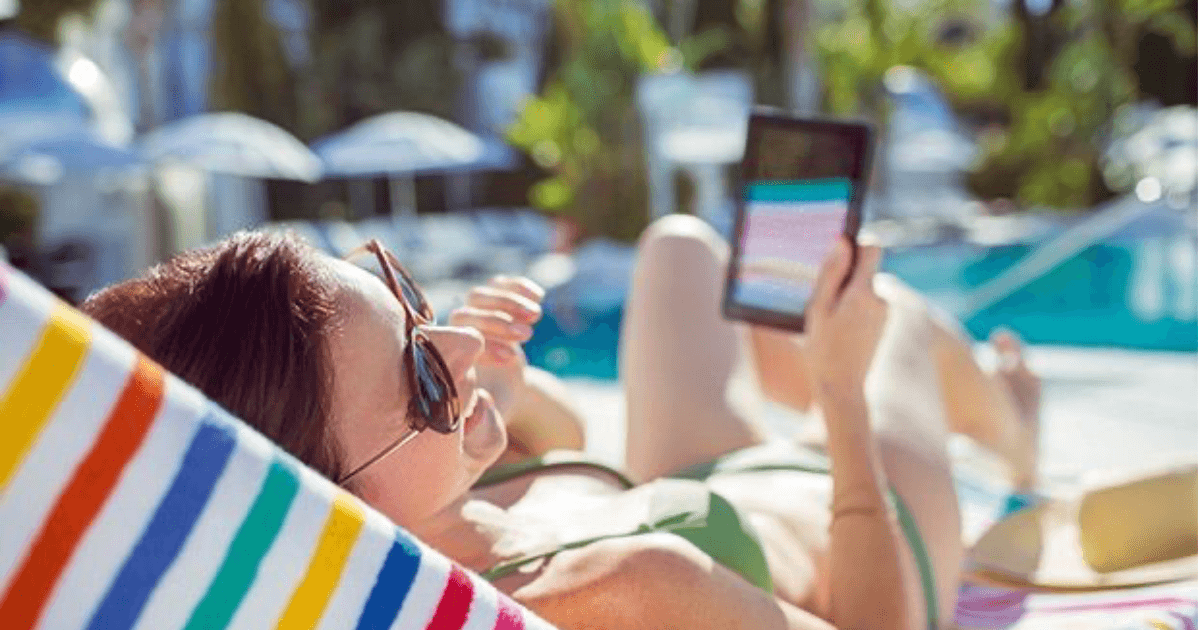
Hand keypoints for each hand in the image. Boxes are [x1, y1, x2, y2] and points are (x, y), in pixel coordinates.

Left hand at [447, 276, 544, 417]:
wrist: (505, 391)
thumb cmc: (496, 405)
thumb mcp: (491, 419)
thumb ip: (484, 420)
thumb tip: (483, 403)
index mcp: (451, 357)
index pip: (460, 340)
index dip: (487, 344)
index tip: (511, 359)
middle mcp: (456, 333)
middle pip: (467, 312)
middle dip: (497, 322)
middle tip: (526, 337)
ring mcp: (473, 314)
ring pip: (481, 295)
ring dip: (509, 302)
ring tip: (536, 317)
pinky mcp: (492, 303)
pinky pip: (498, 284)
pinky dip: (518, 286)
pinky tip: (539, 296)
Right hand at [804, 240, 886, 396]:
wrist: (842, 387)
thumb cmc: (823, 349)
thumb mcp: (818, 308)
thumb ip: (831, 273)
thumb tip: (843, 241)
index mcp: (862, 292)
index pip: (872, 247)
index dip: (856, 243)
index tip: (839, 249)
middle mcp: (879, 300)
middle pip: (865, 268)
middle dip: (845, 275)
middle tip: (824, 298)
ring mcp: (884, 312)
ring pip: (863, 287)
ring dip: (847, 294)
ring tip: (829, 319)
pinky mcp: (882, 323)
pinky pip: (866, 303)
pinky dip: (852, 308)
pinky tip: (839, 329)